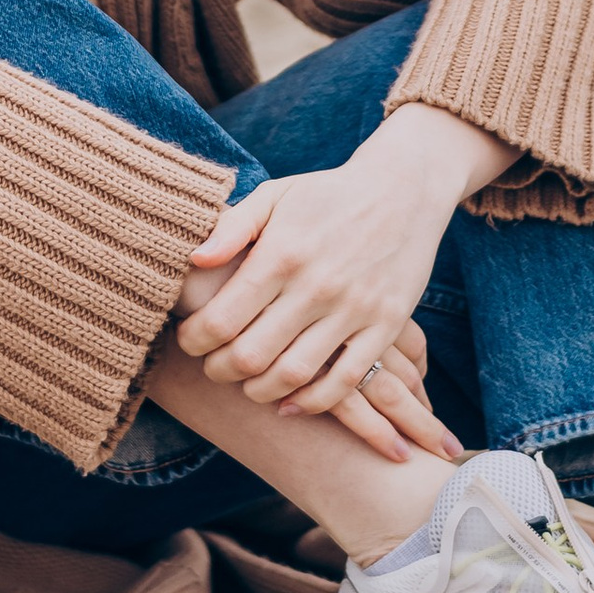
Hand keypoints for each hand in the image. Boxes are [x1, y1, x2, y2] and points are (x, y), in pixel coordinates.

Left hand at [176, 102, 509, 444]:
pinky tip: (291, 400)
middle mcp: (317, 284)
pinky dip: (313, 401)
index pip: (222, 319)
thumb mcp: (277, 195)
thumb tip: (194, 261)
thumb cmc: (328, 195)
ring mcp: (355, 308)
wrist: (404, 191)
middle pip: (251, 356)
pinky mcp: (386, 325)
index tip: (189, 341)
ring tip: (249, 384)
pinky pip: (346, 381)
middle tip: (213, 367)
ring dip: (260, 391)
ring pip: (294, 375)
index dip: (194, 341)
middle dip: (219, 371)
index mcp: (282, 253)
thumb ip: (233, 227)